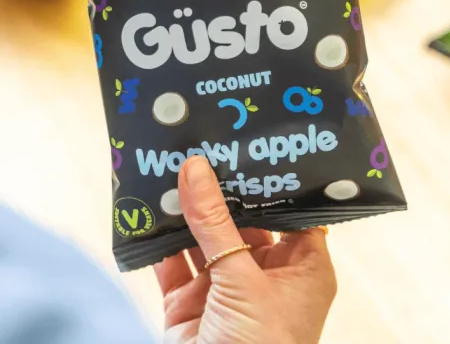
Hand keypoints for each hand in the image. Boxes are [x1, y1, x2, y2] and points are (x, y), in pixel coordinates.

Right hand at [155, 157, 336, 343]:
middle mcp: (265, 276)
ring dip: (186, 211)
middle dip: (221, 189)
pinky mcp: (189, 307)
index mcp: (302, 269)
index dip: (273, 181)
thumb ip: (215, 223)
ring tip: (169, 166)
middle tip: (203, 144)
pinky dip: (158, 240)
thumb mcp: (242, 280)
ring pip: (203, 239)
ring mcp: (225, 291)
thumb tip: (196, 167)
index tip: (253, 143)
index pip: (292, 212)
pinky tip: (147, 208)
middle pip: (242, 221)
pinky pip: (173, 264)